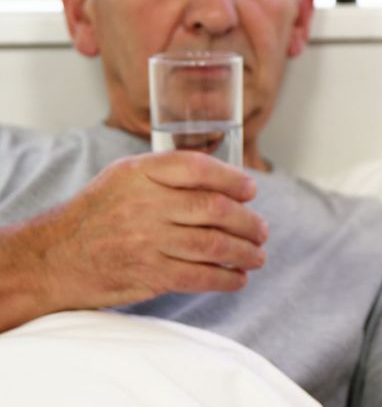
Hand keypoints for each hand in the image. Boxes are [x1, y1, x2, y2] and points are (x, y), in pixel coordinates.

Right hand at [28, 151, 267, 311]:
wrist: (54, 257)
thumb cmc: (98, 214)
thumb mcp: (124, 177)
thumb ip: (168, 174)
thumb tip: (227, 180)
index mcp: (140, 173)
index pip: (198, 168)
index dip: (232, 178)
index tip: (250, 190)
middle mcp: (145, 204)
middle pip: (215, 209)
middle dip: (248, 222)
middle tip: (261, 230)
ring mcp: (147, 240)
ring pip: (214, 244)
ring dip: (245, 252)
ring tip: (257, 256)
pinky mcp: (149, 273)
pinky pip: (200, 276)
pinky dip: (226, 279)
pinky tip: (237, 278)